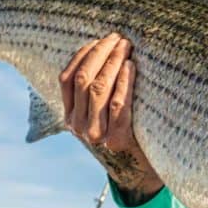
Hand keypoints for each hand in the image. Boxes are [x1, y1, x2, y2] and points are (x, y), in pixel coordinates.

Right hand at [59, 33, 163, 203]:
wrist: (139, 170)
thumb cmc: (123, 133)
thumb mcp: (101, 114)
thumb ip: (94, 92)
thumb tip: (101, 50)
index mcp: (69, 117)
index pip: (68, 77)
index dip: (84, 54)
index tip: (101, 39)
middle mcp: (78, 127)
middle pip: (84, 79)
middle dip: (101, 53)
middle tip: (119, 38)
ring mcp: (96, 135)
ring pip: (99, 88)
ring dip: (113, 62)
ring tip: (127, 47)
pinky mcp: (118, 139)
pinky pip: (118, 104)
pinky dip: (124, 82)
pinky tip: (131, 67)